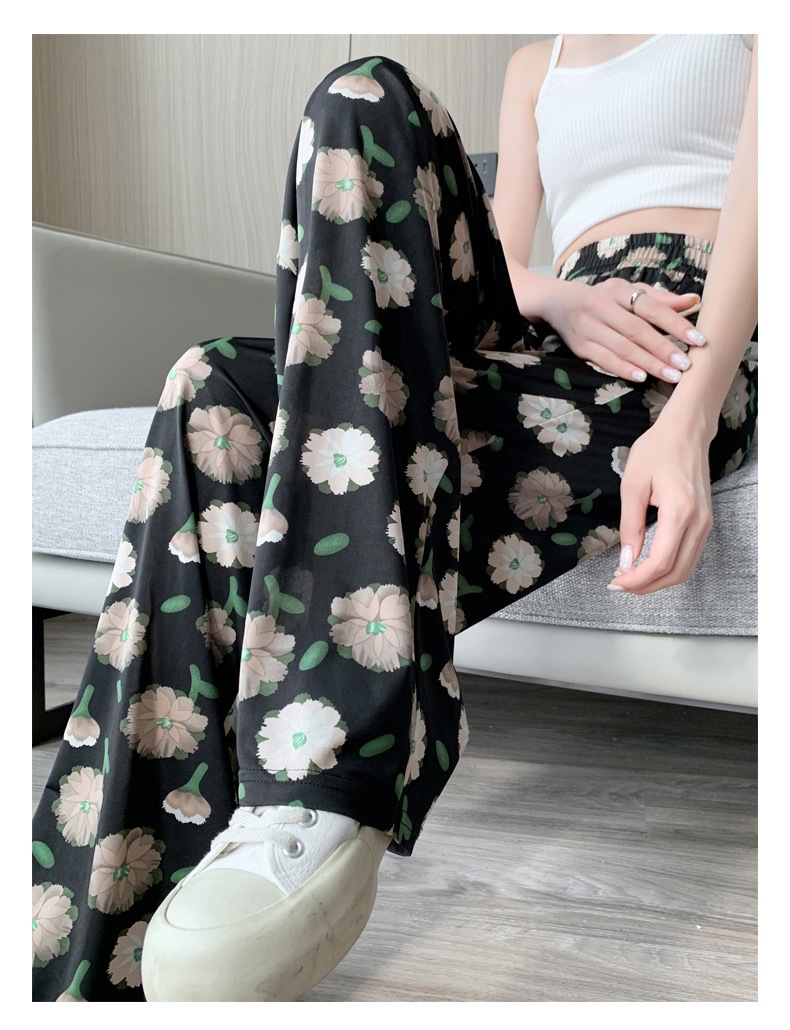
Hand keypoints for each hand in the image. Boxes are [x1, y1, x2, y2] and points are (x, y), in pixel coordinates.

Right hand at [545, 278, 706, 384]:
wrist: (560, 304)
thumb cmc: (605, 299)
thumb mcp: (630, 292)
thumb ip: (661, 299)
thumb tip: (694, 300)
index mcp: (618, 289)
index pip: (651, 307)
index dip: (675, 323)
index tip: (697, 339)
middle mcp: (600, 306)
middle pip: (636, 330)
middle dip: (663, 348)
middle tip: (686, 364)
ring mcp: (588, 327)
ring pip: (622, 347)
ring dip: (648, 363)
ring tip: (671, 375)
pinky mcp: (580, 346)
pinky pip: (604, 360)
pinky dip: (623, 369)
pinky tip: (641, 377)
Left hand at [609, 422, 712, 594]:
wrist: (686, 432)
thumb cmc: (657, 451)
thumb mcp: (632, 486)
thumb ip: (630, 526)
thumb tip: (627, 560)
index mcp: (680, 512)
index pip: (661, 562)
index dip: (638, 579)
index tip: (616, 582)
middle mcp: (699, 523)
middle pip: (676, 573)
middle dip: (646, 586)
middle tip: (619, 584)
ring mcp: (706, 524)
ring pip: (685, 569)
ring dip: (658, 580)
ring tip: (630, 578)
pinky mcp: (705, 522)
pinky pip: (689, 556)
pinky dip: (669, 568)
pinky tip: (647, 565)